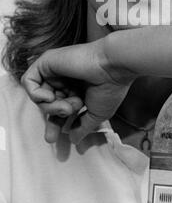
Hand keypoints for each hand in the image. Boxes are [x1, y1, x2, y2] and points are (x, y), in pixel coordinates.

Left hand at [21, 38, 136, 143]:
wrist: (112, 67)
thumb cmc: (109, 88)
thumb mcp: (97, 114)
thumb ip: (82, 126)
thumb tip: (74, 139)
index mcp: (78, 89)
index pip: (60, 107)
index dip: (55, 122)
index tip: (53, 138)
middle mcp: (65, 80)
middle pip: (48, 103)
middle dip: (52, 117)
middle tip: (52, 133)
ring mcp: (55, 71)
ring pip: (39, 96)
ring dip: (50, 107)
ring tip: (67, 107)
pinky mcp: (47, 62)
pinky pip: (28, 81)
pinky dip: (36, 94)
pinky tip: (51, 96)